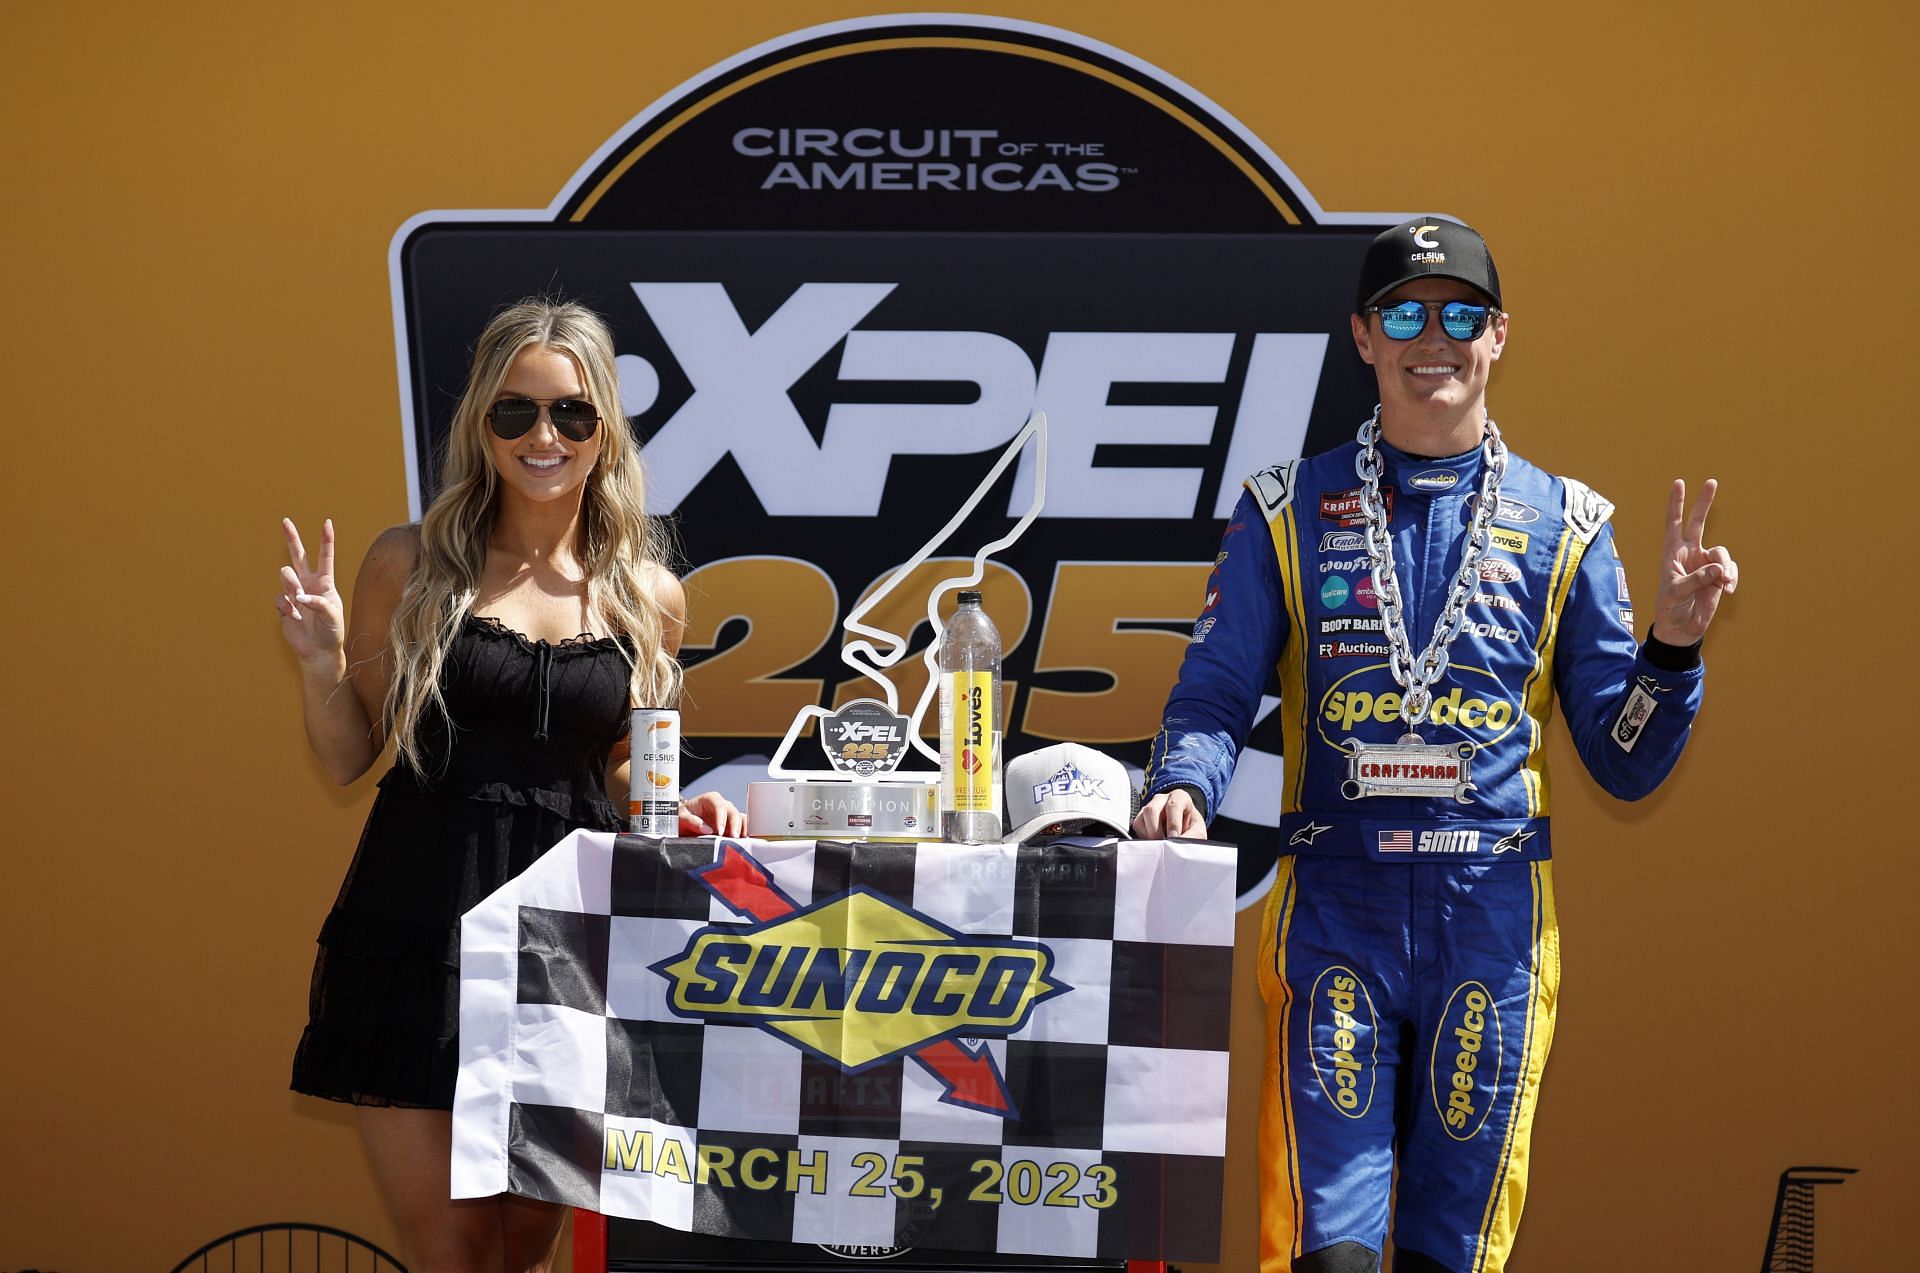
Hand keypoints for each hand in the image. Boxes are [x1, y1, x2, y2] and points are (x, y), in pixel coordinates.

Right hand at [276, 517, 346, 665]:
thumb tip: (299, 596)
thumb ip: (318, 603)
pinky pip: (279, 598)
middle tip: (286, 521)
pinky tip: (295, 616)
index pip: (325, 558)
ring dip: (290, 584)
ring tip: (299, 601)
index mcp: (325, 583)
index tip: (327, 523)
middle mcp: (308, 584)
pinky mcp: (283, 605)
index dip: (326, 540)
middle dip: (292, 538)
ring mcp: (294, 593)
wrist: (319, 650)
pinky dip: (286, 606)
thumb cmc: (331, 632)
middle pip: (298, 556)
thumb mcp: (332, 616)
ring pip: (285, 575)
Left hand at [680, 790, 746, 836]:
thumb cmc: (682, 818)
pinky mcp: (732, 825)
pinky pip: (743, 826)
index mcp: (710, 799)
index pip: (720, 806)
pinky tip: (743, 840)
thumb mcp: (681, 818)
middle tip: (733, 838)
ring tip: (739, 841)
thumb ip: (691, 821)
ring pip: (740, 819)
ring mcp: (728, 815)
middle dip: (734, 825)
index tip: (719, 832)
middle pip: (733, 812)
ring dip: (741, 830)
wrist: (683, 825)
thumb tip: (706, 829)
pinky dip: (745, 832)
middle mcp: (722, 805)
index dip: (721, 819)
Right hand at [1132, 789, 1207, 839]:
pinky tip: (1154, 843)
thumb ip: (1193, 837)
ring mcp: (1149, 807)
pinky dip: (1144, 838)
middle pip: (1152, 810)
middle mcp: (1161, 799)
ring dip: (1149, 836)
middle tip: (1163, 845)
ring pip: (1141, 819)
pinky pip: (1137, 827)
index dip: (1173, 823)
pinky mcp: (1140, 818)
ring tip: (1159, 846)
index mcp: (1179, 797)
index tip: (1174, 837)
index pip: (1173, 805)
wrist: (1185, 829)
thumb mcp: (1198, 831)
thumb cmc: (1191, 828)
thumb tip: (1177, 846)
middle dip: (1157, 831)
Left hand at [1650, 479, 1738, 645]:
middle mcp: (1690, 553)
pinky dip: (1732, 577)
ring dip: (1725, 568)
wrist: (1682, 627)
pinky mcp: (1719, 575)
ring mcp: (1706, 563)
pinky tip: (1728, 590)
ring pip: (1721, 553)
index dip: (1676, 504)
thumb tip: (1720, 570)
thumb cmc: (1671, 607)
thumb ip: (1697, 579)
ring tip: (1722, 586)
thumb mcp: (1677, 592)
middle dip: (1704, 502)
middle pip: (1698, 521)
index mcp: (1672, 552)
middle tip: (1711, 481)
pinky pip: (1731, 568)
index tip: (1679, 483)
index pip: (1673, 523)